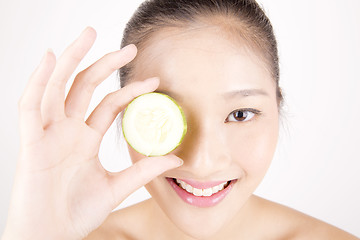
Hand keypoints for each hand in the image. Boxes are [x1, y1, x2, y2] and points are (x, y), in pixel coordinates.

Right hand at [2, 27, 182, 239]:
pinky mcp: (31, 142)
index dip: (130, 90)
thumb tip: (176, 160)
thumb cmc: (77, 212)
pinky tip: (50, 58)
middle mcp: (67, 130)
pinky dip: (38, 81)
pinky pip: (30, 106)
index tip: (153, 81)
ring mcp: (48, 133)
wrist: (51, 235)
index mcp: (86, 140)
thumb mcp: (116, 188)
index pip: (110, 105)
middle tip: (129, 47)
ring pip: (58, 87)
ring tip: (89, 34)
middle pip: (85, 87)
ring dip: (72, 59)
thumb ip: (143, 172)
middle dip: (105, 64)